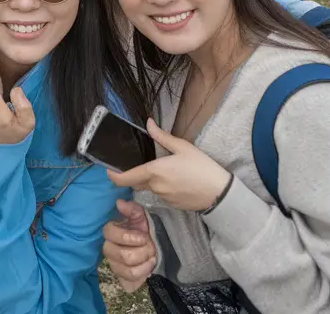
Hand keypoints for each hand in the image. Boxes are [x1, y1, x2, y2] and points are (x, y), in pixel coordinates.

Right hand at [103, 199, 156, 291]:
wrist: (151, 245)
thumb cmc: (142, 229)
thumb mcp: (140, 216)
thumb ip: (131, 209)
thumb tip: (119, 202)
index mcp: (110, 232)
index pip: (110, 234)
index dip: (129, 237)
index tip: (144, 236)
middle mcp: (108, 249)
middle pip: (123, 256)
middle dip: (143, 252)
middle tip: (151, 247)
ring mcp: (114, 265)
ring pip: (129, 270)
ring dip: (145, 263)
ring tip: (152, 256)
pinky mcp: (122, 278)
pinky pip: (131, 281)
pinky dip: (143, 274)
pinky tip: (148, 266)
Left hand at [107, 119, 232, 211]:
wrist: (221, 194)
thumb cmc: (202, 167)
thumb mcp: (182, 147)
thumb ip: (162, 137)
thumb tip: (148, 123)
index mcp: (154, 171)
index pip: (126, 177)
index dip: (114, 175)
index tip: (108, 170)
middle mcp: (155, 187)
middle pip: (137, 181)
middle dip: (136, 173)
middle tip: (145, 162)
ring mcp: (164, 198)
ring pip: (150, 188)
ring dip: (152, 180)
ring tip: (167, 170)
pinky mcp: (172, 205)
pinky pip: (161, 195)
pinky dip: (162, 187)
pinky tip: (176, 181)